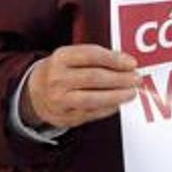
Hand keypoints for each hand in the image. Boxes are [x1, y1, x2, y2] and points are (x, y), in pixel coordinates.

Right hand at [21, 45, 139, 131]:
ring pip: (93, 98)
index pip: (92, 55)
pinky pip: (91, 113)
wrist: (35, 92)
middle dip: (120, 79)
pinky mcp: (65, 116)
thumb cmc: (63, 70)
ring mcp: (59, 99)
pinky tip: (118, 103)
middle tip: (136, 79)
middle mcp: (57, 78)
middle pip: (95, 78)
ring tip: (131, 93)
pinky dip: (108, 108)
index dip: (115, 59)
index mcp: (61, 57)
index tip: (132, 63)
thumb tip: (128, 64)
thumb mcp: (73, 56)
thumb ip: (98, 57)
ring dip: (117, 96)